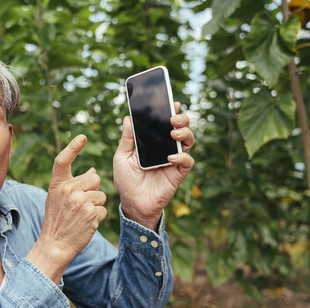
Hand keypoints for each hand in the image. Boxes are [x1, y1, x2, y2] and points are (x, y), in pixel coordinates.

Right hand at [26, 135, 106, 282]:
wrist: (55, 244)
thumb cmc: (58, 220)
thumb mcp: (58, 198)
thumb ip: (73, 183)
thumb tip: (93, 170)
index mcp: (57, 184)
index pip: (63, 160)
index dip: (73, 147)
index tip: (82, 137)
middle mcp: (67, 190)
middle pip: (94, 179)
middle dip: (93, 190)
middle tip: (81, 205)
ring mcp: (79, 201)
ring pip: (102, 195)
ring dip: (97, 205)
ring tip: (83, 215)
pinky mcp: (91, 213)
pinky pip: (103, 209)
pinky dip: (98, 217)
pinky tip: (87, 223)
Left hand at [113, 102, 194, 229]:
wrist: (132, 203)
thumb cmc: (126, 180)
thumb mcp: (122, 157)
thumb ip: (127, 139)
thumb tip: (128, 118)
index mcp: (152, 142)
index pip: (164, 123)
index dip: (170, 112)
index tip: (171, 102)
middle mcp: (165, 148)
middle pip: (180, 128)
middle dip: (181, 119)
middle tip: (173, 118)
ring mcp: (173, 160)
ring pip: (188, 142)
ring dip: (185, 134)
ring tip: (174, 133)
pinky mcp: (177, 174)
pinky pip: (187, 162)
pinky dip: (182, 157)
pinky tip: (170, 158)